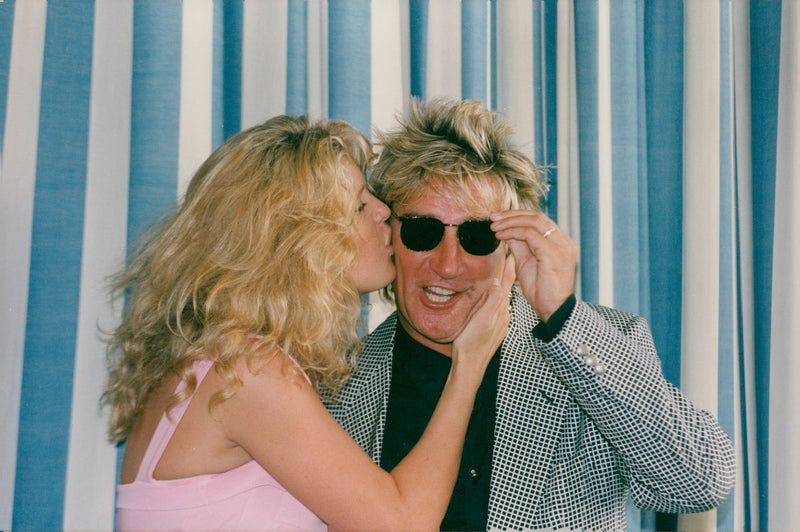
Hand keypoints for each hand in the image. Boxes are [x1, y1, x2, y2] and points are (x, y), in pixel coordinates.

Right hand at [451, 254, 515, 376]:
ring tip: (503, 270)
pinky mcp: (495, 328)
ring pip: (502, 297)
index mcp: (498, 309)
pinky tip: (495, 295)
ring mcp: (499, 322)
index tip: (509, 251)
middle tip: (508, 255)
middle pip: (506, 288)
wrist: (470, 367)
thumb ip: (490, 300)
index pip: (506, 283)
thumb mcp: (481, 320)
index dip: (508, 266)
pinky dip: (498, 296)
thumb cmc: (471, 344)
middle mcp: (502, 314)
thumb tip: (498, 282)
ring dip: (503, 283)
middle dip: (507, 271)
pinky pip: (498, 306)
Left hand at [490, 211, 576, 320]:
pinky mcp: (553, 253)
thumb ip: (520, 245)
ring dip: (510, 222)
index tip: (499, 218)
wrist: (552, 309)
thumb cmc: (541, 290)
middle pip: (537, 216)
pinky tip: (501, 236)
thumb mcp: (527, 262)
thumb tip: (508, 230)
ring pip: (534, 221)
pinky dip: (513, 232)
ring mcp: (561, 246)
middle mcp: (564, 241)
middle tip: (493, 217)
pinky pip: (529, 235)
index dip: (517, 215)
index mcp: (561, 242)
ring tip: (494, 227)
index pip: (539, 219)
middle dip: (512, 215)